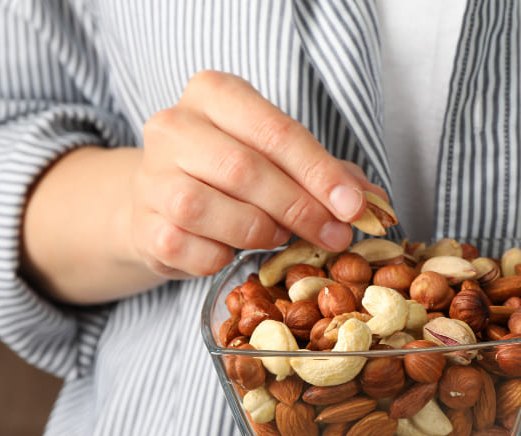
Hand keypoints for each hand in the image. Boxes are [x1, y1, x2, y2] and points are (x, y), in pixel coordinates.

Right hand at [131, 70, 383, 278]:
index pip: (276, 131)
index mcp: (212, 93)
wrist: (158, 203)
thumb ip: (327, 176)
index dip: (320, 173)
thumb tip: (377, 206)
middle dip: (300, 208)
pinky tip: (232, 251)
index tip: (355, 207)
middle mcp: (173, 126)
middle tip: (334, 236)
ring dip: (258, 230)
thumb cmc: (227, 177)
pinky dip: (224, 257)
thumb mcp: (277, 159)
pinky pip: (193, 249)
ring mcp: (152, 176)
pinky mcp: (143, 225)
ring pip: (210, 208)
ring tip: (277, 237)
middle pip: (245, 169)